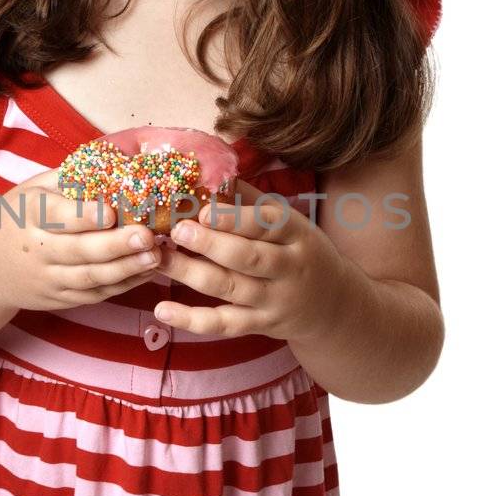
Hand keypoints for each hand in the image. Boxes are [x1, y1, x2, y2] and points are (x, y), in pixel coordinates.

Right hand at [0, 165, 162, 311]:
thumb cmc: (18, 217)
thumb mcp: (34, 189)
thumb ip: (72, 178)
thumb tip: (120, 161)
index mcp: (29, 214)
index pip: (57, 216)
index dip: (84, 216)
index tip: (112, 212)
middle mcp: (36, 250)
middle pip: (78, 251)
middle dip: (115, 245)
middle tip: (147, 236)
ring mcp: (47, 278)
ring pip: (89, 278)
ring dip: (125, 269)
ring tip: (155, 256)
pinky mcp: (57, 299)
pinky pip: (92, 295)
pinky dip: (121, 286)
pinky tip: (145, 273)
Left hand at [153, 178, 347, 340]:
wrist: (336, 306)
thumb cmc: (300, 251)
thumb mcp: (289, 222)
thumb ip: (250, 200)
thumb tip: (211, 170)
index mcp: (296, 234)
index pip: (267, 224)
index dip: (235, 218)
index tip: (203, 210)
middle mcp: (288, 268)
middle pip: (249, 258)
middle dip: (211, 244)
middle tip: (177, 232)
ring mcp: (274, 300)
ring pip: (231, 288)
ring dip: (191, 274)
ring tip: (159, 259)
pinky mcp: (260, 325)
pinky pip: (225, 324)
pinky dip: (193, 320)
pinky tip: (163, 310)